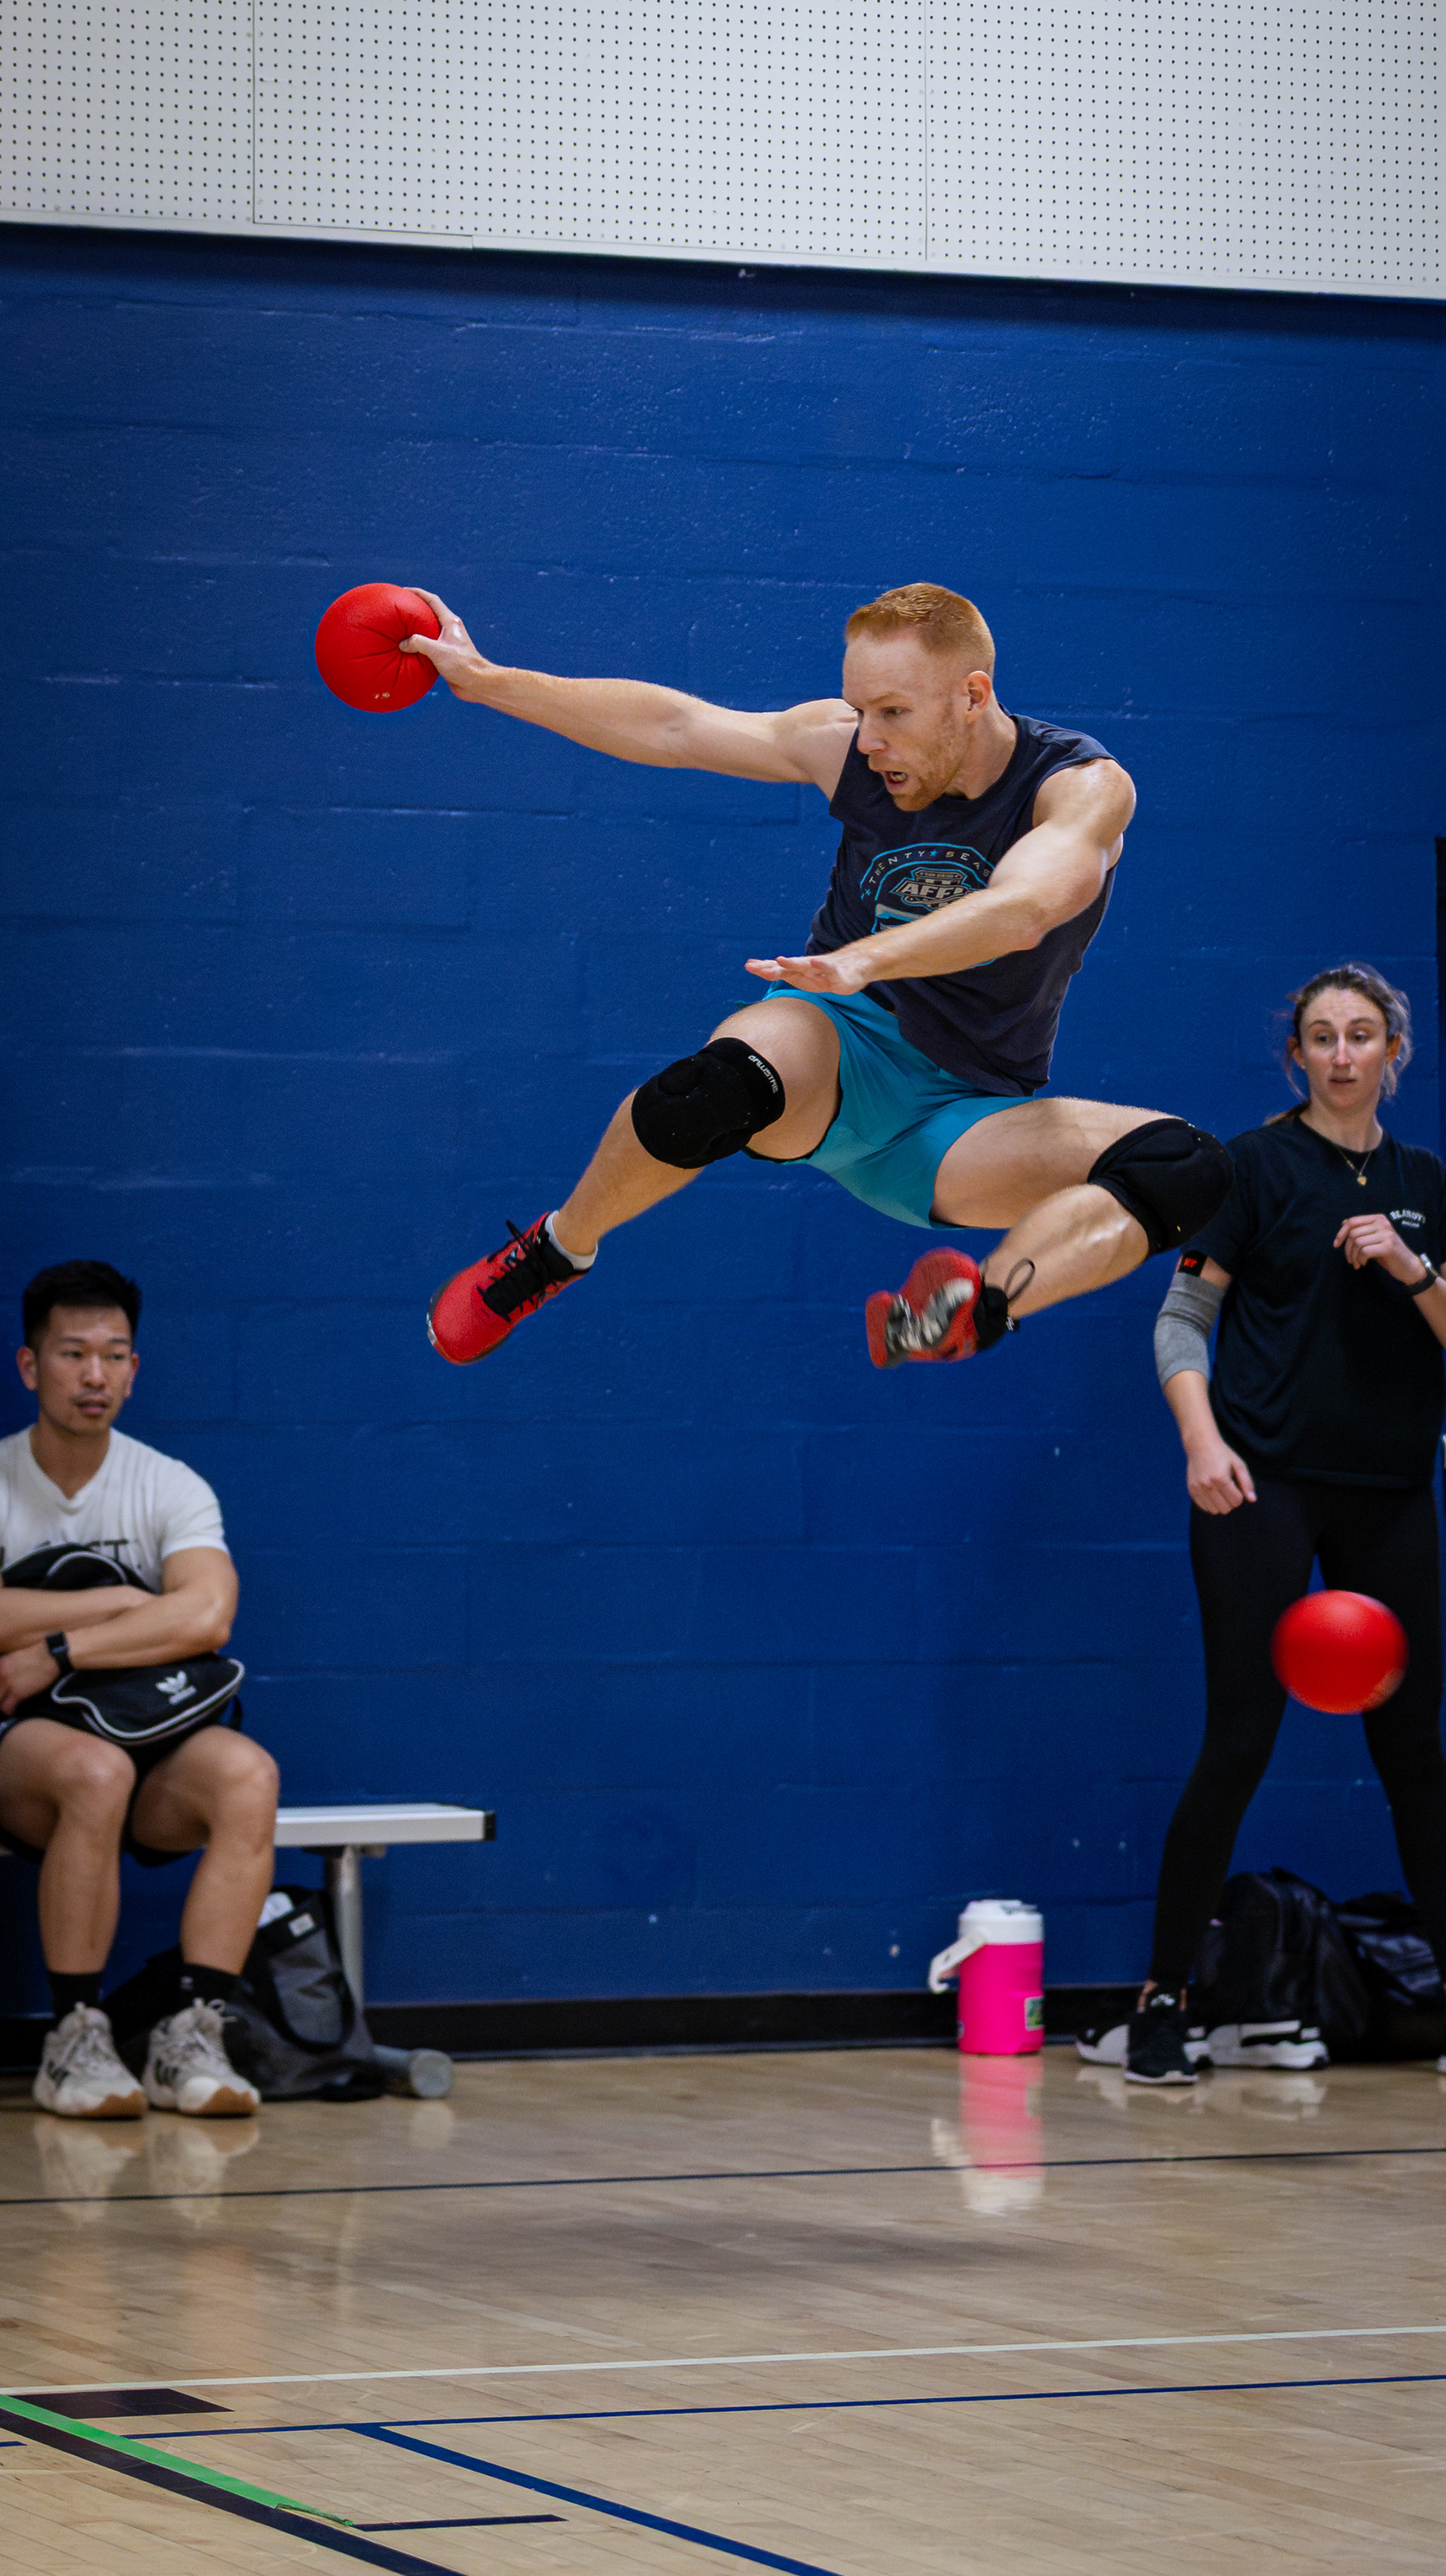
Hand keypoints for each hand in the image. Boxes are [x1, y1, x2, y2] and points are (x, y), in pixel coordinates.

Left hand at [0, 1641, 58, 1714]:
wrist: (52, 1655)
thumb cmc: (38, 1653)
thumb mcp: (17, 1655)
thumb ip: (7, 1664)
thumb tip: (7, 1674)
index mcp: (0, 1663)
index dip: (0, 1686)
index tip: (3, 1689)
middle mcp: (1, 1673)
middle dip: (0, 1694)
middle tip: (4, 1697)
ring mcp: (9, 1683)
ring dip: (1, 1703)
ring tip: (5, 1705)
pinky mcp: (18, 1692)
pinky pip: (7, 1706)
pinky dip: (9, 1710)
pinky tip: (11, 1711)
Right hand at [397, 589, 495, 699]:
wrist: (476, 683)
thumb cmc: (462, 664)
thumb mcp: (438, 651)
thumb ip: (418, 643)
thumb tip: (402, 643)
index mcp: (450, 621)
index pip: (433, 600)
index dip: (418, 593)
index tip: (404, 590)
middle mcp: (450, 628)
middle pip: (430, 612)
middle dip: (415, 608)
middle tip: (400, 608)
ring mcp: (448, 641)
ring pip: (429, 629)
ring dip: (416, 628)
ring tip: (400, 628)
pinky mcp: (446, 654)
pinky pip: (429, 644)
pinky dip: (418, 644)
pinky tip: (408, 649)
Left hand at [744, 948, 872, 994]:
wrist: (857, 964)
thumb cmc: (829, 972)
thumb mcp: (808, 979)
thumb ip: (791, 977)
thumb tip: (769, 974)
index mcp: (800, 971)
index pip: (779, 969)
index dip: (764, 967)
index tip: (748, 965)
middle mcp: (808, 967)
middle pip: (786, 967)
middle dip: (771, 968)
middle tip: (754, 967)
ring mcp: (822, 968)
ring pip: (805, 965)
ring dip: (793, 963)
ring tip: (780, 960)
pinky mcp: (837, 971)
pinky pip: (828, 968)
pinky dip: (821, 965)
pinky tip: (814, 963)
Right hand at [1184, 1437, 1256, 1514]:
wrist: (1200, 1445)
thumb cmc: (1222, 1454)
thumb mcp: (1239, 1464)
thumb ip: (1247, 1483)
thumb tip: (1252, 1500)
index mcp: (1221, 1478)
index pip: (1236, 1501)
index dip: (1240, 1496)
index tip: (1236, 1486)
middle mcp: (1207, 1485)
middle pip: (1226, 1509)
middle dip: (1231, 1502)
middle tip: (1229, 1490)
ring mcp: (1197, 1488)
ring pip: (1214, 1511)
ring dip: (1220, 1505)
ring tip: (1220, 1492)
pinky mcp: (1191, 1490)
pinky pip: (1203, 1507)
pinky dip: (1210, 1504)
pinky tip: (1212, 1493)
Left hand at [1334, 1212, 1421, 1283]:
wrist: (1409, 1266)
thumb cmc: (1388, 1253)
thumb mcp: (1373, 1239)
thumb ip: (1362, 1230)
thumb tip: (1343, 1223)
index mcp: (1378, 1218)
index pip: (1353, 1221)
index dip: (1341, 1233)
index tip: (1336, 1245)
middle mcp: (1383, 1223)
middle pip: (1353, 1233)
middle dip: (1347, 1249)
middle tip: (1350, 1260)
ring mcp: (1387, 1234)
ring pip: (1357, 1242)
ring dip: (1353, 1256)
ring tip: (1357, 1263)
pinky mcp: (1388, 1246)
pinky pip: (1365, 1251)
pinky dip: (1360, 1259)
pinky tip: (1363, 1264)